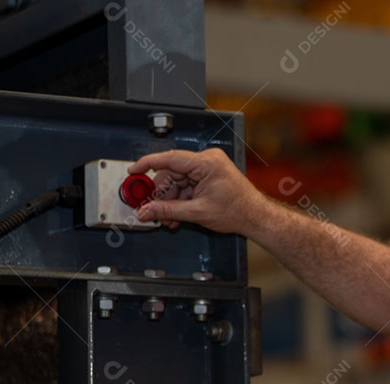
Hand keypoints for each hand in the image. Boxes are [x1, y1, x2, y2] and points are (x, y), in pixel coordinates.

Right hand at [129, 148, 263, 231]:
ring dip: (170, 201)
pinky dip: (180, 201)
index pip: (169, 158)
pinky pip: (187, 186)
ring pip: (178, 182)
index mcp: (206, 163)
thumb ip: (168, 211)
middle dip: (161, 194)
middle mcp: (207, 161)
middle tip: (151, 209)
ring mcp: (208, 169)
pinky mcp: (209, 178)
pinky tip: (176, 216)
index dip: (148, 165)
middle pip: (172, 174)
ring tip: (167, 219)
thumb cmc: (239, 210)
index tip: (133, 171)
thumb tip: (147, 211)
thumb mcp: (197, 212)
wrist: (256, 217)